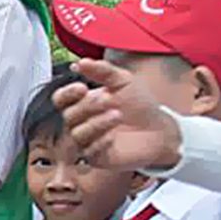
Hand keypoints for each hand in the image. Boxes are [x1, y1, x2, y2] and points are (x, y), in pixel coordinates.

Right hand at [55, 59, 181, 170]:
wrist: (160, 128)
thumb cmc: (140, 105)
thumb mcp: (124, 81)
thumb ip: (102, 71)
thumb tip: (80, 62)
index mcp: (82, 102)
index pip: (61, 99)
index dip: (67, 94)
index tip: (82, 88)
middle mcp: (81, 122)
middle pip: (68, 115)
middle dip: (88, 106)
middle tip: (109, 99)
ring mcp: (87, 140)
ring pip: (77, 133)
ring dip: (96, 123)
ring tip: (118, 115)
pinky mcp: (96, 157)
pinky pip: (89, 150)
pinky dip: (101, 141)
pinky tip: (114, 136)